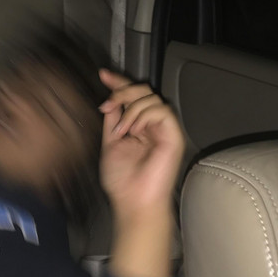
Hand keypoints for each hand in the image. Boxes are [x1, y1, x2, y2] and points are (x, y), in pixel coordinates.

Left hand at [98, 69, 184, 220]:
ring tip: (121, 130)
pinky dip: (143, 116)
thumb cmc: (123, 182)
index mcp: (139, 127)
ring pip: (151, 98)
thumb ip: (113, 120)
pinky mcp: (173, 135)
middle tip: (108, 104)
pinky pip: (161, 111)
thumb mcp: (110, 143)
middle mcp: (153, 126)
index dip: (119, 83)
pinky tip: (133, 131)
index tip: (104, 75)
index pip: (132, 98)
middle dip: (123, 92)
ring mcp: (164, 130)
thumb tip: (111, 99)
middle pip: (143, 91)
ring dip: (130, 109)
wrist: (133, 201)